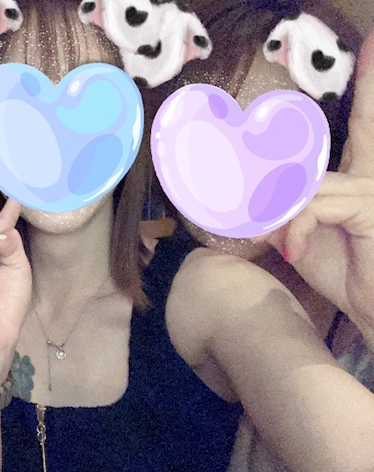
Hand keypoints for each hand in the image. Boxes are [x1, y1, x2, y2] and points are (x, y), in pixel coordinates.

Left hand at [267, 31, 373, 340]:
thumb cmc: (345, 276)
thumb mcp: (304, 236)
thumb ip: (286, 208)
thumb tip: (256, 197)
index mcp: (358, 181)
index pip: (364, 127)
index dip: (372, 87)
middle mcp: (372, 177)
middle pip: (368, 123)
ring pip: (311, 178)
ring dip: (287, 211)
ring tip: (287, 243)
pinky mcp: (369, 205)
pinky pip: (312, 203)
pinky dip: (297, 227)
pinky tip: (296, 249)